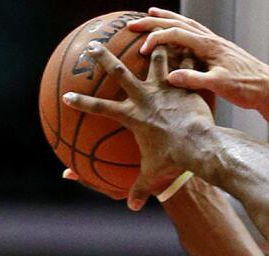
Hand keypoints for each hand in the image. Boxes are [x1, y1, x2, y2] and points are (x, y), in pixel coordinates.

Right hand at [62, 43, 212, 210]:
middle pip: (119, 72)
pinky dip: (183, 54)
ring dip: (152, 47)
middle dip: (103, 58)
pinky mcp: (184, 85)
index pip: (99, 108)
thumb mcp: (153, 176)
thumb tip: (133, 207)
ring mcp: (165, 88)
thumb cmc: (175, 162)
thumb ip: (140, 190)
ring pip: (155, 60)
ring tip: (149, 36)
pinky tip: (185, 44)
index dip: (81, 102)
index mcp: (132, 116)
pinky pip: (183, 64)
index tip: (67, 95)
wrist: (200, 147)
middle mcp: (145, 97)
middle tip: (92, 46)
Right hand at [130, 7, 268, 109]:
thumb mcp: (219, 85)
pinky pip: (196, 33)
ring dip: (168, 19)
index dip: (156, 39)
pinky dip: (182, 29)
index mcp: (209, 45)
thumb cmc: (247, 87)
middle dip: (154, 22)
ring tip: (152, 14)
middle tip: (132, 23)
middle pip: (178, 23)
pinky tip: (177, 34)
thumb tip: (170, 77)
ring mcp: (216, 43)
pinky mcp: (220, 50)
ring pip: (187, 24)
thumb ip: (195, 80)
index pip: (176, 34)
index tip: (141, 50)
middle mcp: (211, 40)